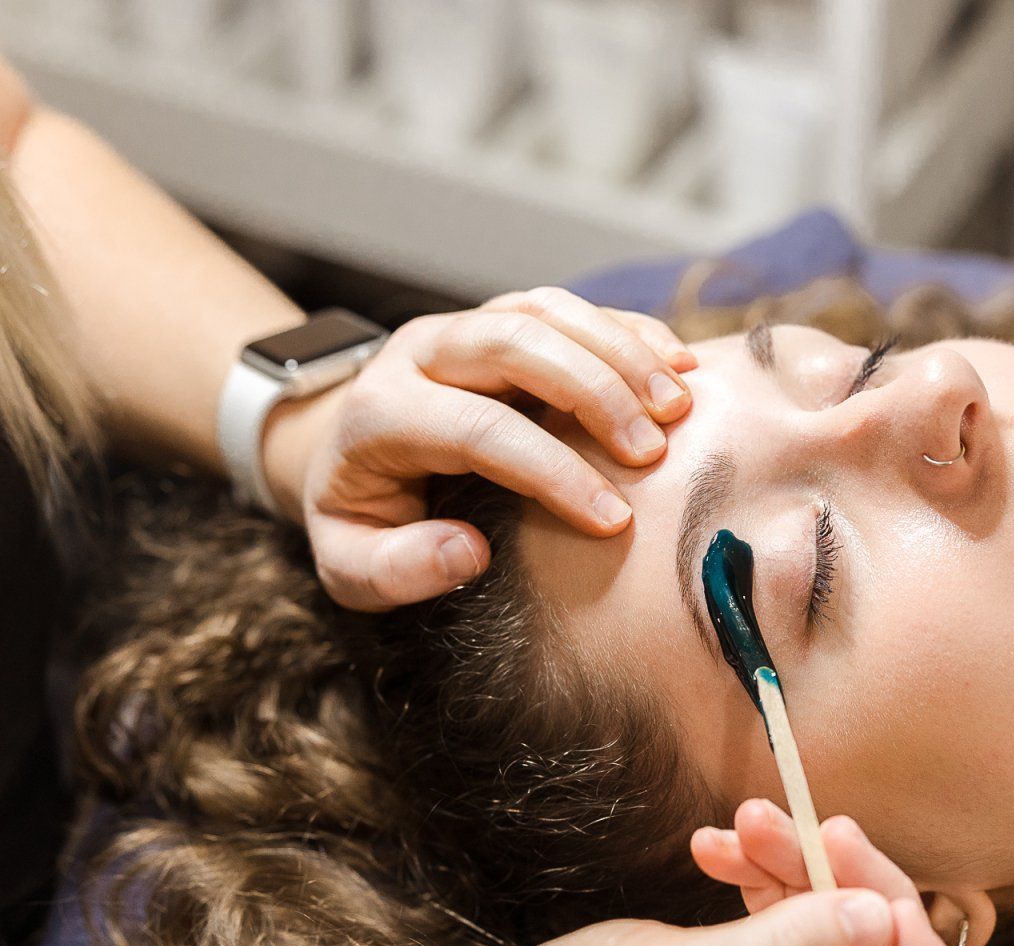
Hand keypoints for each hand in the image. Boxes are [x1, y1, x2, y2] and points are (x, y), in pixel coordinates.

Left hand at [277, 289, 695, 610]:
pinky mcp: (501, 319)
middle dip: (594, 392)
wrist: (336, 451)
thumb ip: (394, 569)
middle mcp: (420, 353)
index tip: (612, 519)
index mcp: (381, 414)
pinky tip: (676, 367)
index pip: (477, 429)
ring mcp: (463, 328)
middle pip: (513, 343)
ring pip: (545, 309)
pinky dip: (626, 330)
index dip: (551, 471)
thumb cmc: (356, 517)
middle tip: (653, 451)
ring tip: (678, 405)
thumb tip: (470, 552)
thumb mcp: (348, 565)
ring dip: (619, 350)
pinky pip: (567, 307)